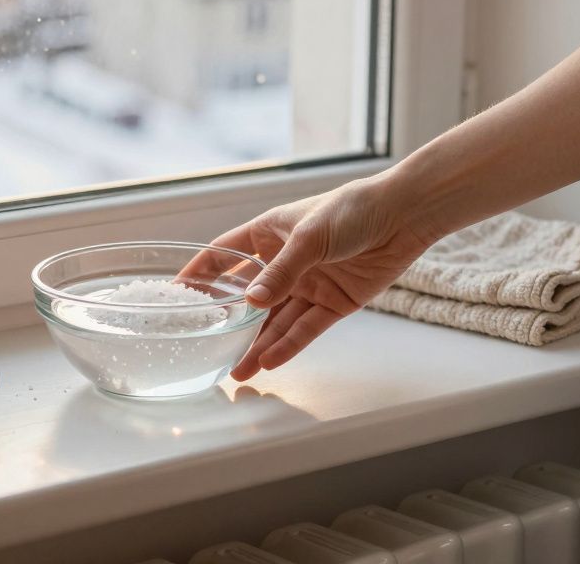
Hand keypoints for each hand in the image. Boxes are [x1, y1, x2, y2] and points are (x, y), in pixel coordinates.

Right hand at [205, 177, 435, 379]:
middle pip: (249, 298)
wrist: (404, 216)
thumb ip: (280, 272)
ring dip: (258, 344)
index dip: (200, 274)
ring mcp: (308, 284)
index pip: (223, 256)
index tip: (176, 294)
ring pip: (276, 321)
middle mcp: (284, 262)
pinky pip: (306, 328)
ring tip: (238, 371)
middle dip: (230, 323)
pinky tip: (271, 361)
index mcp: (268, 233)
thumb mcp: (308, 237)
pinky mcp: (334, 303)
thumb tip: (252, 303)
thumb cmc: (352, 210)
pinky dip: (290, 345)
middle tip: (208, 348)